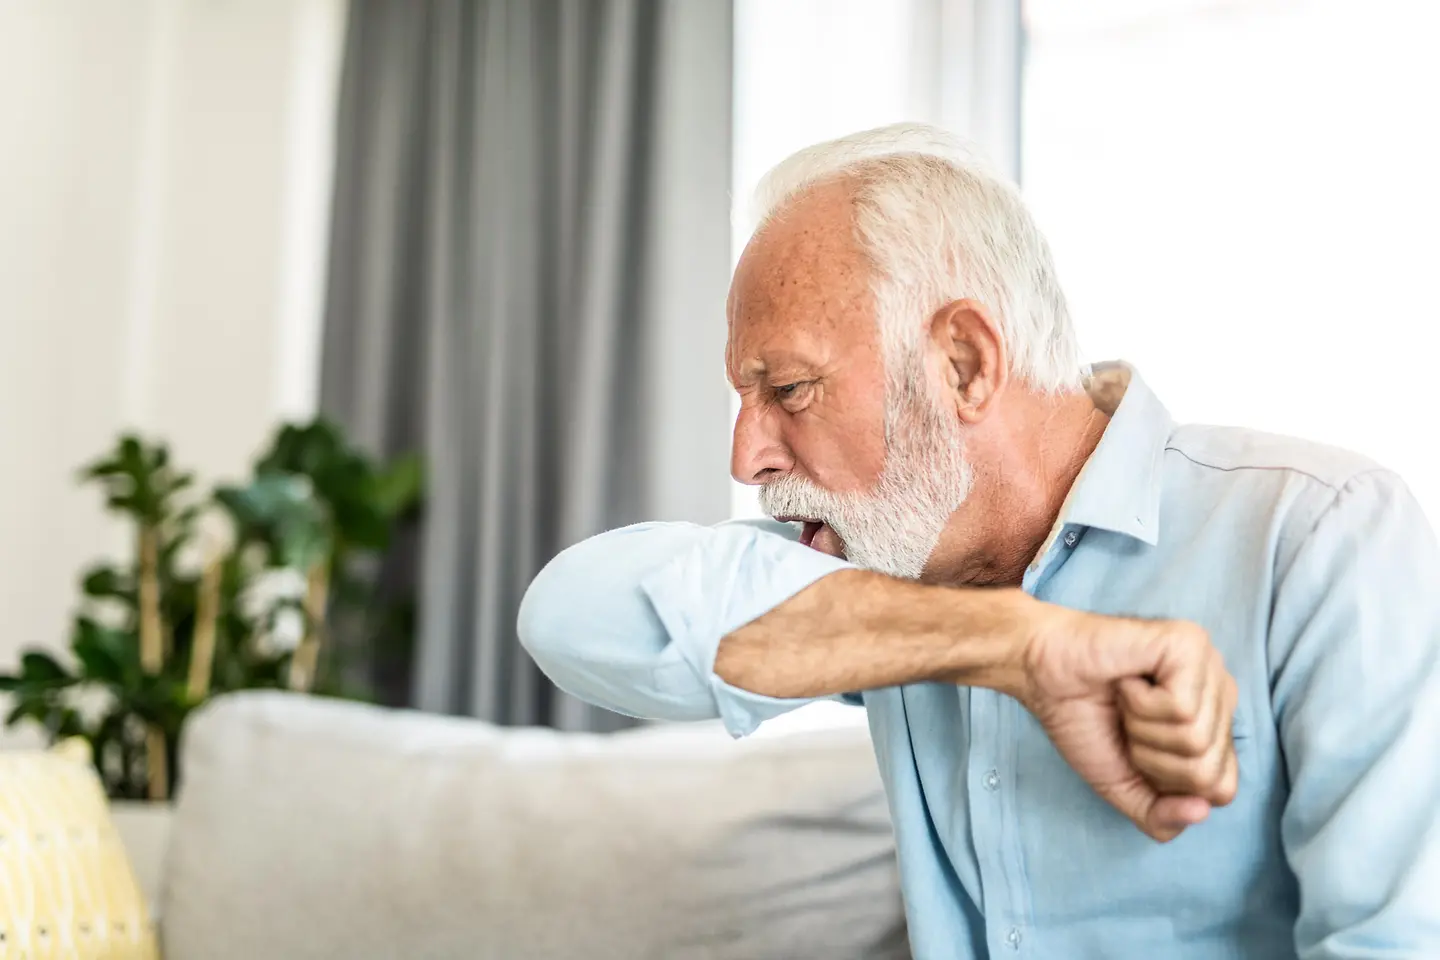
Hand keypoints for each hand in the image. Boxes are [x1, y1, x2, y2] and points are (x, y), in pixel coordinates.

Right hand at [1012, 601, 1238, 841]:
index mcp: (1214, 725)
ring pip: (1195, 739)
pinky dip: (1140, 703)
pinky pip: (1182, 708)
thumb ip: (1160, 817)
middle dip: (1152, 758)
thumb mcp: (1123, 786)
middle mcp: (1221, 694)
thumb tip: (1200, 811)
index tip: (1136, 749)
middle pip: (1209, 770)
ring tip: (1125, 700)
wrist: (1040, 671)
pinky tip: (1127, 681)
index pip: (1221, 789)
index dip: (1168, 783)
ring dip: (1142, 728)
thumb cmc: (1081, 718)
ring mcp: (1210, 667)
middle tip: (1126, 722)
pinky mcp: (1190, 644)